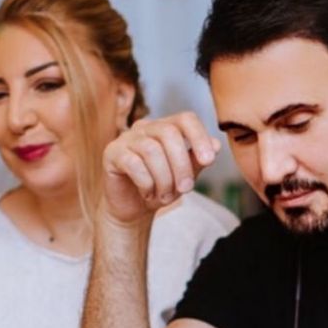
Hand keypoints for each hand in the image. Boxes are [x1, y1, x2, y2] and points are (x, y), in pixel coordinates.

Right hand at [101, 111, 219, 225]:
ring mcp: (126, 138)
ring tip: (165, 195)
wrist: (133, 208)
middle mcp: (145, 127)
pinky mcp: (112, 153)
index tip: (209, 161)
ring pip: (151, 150)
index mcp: (166, 127)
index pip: (186, 119)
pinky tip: (147, 193)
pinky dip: (146, 182)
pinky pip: (133, 163)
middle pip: (169, 133)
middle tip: (186, 189)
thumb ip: (198, 160)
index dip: (199, 137)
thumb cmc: (161, 187)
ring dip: (163, 178)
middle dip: (182, 165)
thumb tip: (216, 145)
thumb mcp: (185, 176)